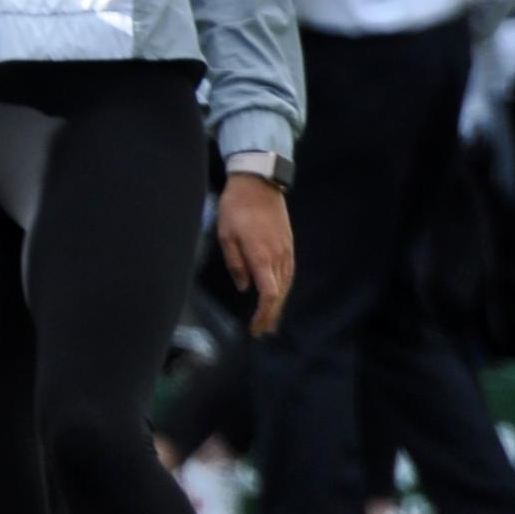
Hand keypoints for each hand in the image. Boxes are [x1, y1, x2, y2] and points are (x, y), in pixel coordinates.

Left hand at [218, 173, 294, 333]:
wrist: (258, 183)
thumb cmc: (236, 208)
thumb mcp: (226, 235)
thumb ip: (235, 263)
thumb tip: (244, 287)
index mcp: (262, 256)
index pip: (269, 294)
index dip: (264, 313)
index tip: (256, 326)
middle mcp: (278, 256)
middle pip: (280, 293)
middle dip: (271, 315)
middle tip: (262, 331)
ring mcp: (286, 249)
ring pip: (286, 283)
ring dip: (279, 304)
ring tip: (270, 319)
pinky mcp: (288, 243)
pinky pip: (288, 271)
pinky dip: (283, 287)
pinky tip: (277, 293)